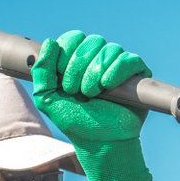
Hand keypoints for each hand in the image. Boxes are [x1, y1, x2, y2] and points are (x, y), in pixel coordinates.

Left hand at [32, 30, 153, 180]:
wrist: (100, 143)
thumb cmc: (76, 122)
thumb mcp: (47, 99)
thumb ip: (41, 72)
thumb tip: (50, 42)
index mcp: (79, 60)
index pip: (74, 38)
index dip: (67, 53)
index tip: (63, 80)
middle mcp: (99, 59)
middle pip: (91, 41)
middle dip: (79, 66)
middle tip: (77, 91)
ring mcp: (119, 66)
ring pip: (110, 49)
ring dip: (96, 72)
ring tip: (93, 94)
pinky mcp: (138, 75)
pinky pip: (129, 59)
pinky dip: (116, 71)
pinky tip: (108, 87)